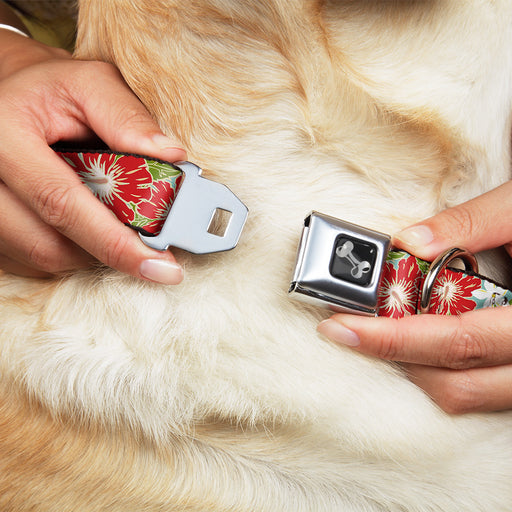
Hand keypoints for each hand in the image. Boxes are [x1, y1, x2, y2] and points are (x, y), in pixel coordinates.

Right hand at [0, 30, 185, 282]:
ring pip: (42, 258)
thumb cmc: (51, 90)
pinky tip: (84, 227)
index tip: (162, 267)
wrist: (8, 96)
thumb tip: (172, 157)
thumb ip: (128, 117)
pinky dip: (69, 251)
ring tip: (113, 224)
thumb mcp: (90, 84)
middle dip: (109, 252)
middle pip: (49, 244)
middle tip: (150, 249)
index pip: (61, 203)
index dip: (115, 242)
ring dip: (89, 252)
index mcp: (3, 135)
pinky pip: (30, 261)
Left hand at [318, 180, 511, 413]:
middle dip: (391, 356)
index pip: (457, 340)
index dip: (392, 338)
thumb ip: (473, 222)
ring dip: (414, 368)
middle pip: (455, 382)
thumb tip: (409, 241)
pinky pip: (480, 391)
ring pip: (467, 395)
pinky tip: (417, 340)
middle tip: (344, 328)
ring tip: (376, 332)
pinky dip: (441, 370)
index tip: (341, 325)